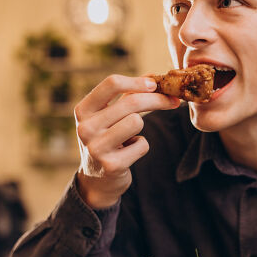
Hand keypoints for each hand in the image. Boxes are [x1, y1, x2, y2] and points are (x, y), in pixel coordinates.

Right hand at [74, 74, 178, 207]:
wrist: (97, 180)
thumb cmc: (107, 139)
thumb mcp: (109, 116)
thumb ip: (128, 95)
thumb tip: (153, 77)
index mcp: (83, 110)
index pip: (111, 84)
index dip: (138, 82)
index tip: (155, 84)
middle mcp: (85, 127)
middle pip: (131, 103)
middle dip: (157, 100)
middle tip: (173, 101)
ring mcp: (96, 147)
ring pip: (137, 122)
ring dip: (141, 128)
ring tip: (130, 136)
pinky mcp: (111, 165)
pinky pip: (142, 145)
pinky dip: (141, 147)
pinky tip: (128, 154)